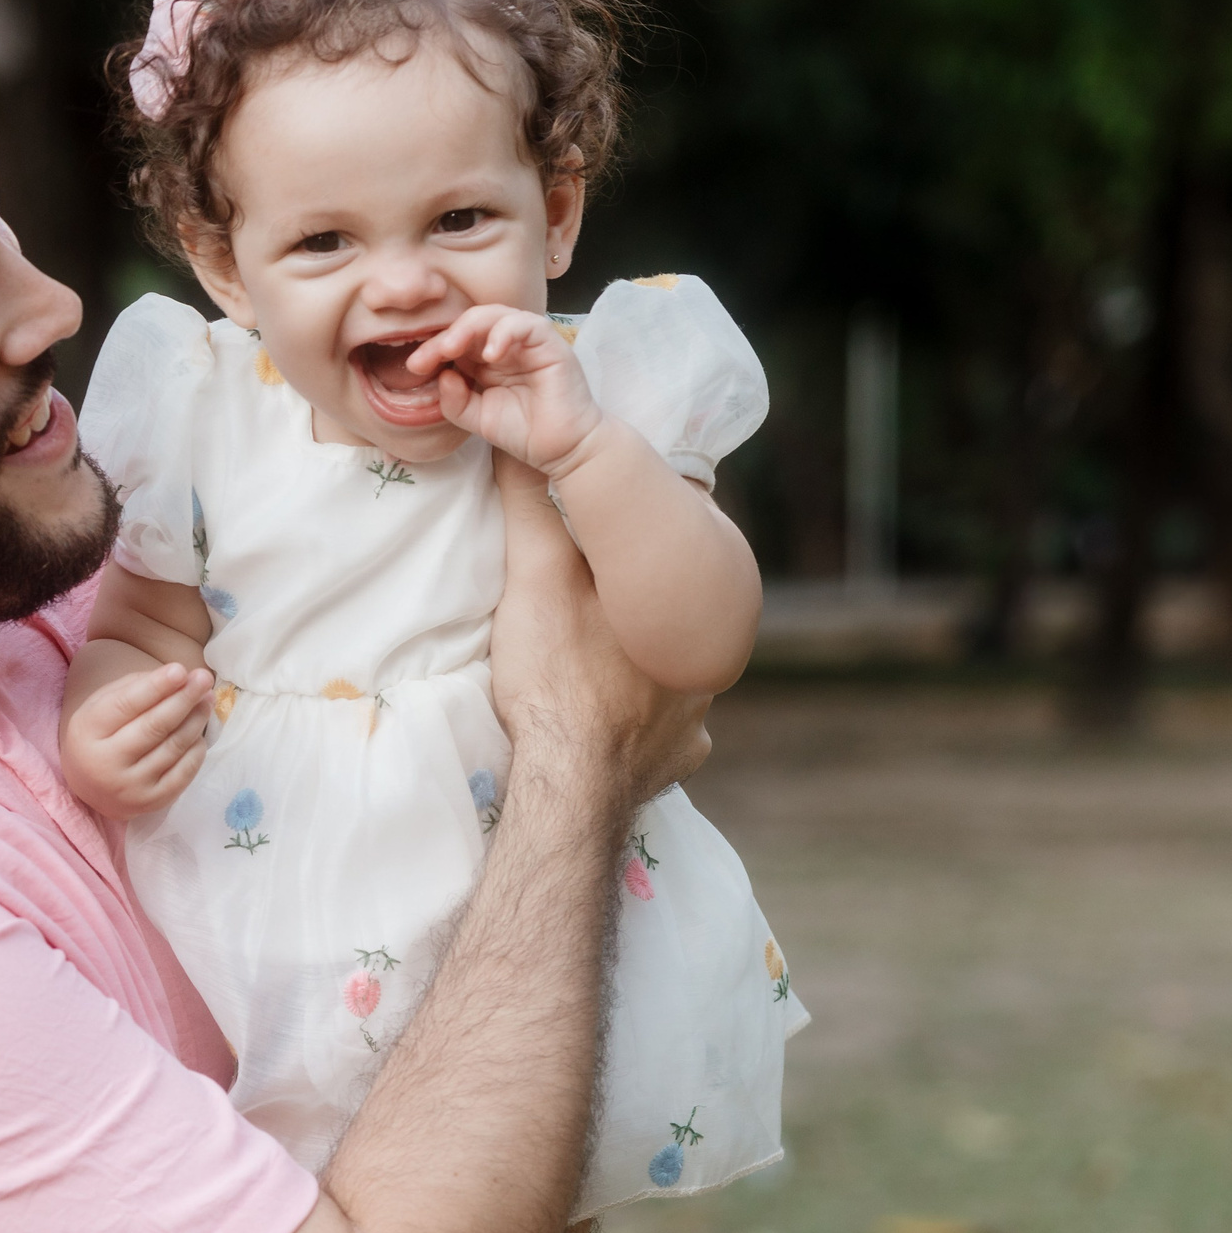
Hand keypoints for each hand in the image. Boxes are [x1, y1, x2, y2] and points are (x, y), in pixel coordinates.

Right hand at [60, 660, 215, 819]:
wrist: (90, 784)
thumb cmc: (102, 733)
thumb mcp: (103, 704)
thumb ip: (136, 687)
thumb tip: (181, 677)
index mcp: (87, 731)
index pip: (126, 704)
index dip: (156, 686)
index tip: (180, 669)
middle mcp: (105, 763)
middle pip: (154, 726)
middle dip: (184, 699)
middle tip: (204, 678)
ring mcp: (129, 787)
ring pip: (173, 747)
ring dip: (196, 720)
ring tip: (207, 700)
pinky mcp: (150, 804)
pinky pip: (183, 773)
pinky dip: (196, 749)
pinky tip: (199, 733)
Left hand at [406, 304, 605, 475]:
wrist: (561, 449)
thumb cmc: (523, 431)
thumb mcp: (475, 417)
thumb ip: (454, 399)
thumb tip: (441, 375)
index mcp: (486, 357)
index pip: (456, 340)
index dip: (433, 348)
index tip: (413, 366)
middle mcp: (506, 344)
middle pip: (470, 322)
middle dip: (444, 336)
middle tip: (425, 358)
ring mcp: (527, 341)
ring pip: (495, 314)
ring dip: (467, 328)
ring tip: (451, 349)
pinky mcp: (550, 343)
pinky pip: (525, 324)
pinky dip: (504, 332)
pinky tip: (490, 354)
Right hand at [488, 452, 709, 802]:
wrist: (568, 787)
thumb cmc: (560, 677)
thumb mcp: (537, 579)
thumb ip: (533, 509)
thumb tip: (521, 444)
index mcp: (690, 610)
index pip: (675, 552)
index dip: (638, 538)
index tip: (604, 533)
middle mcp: (709, 664)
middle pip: (672, 615)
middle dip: (638, 603)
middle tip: (595, 597)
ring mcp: (695, 720)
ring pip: (671, 672)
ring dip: (642, 661)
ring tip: (599, 656)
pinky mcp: (677, 760)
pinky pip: (665, 729)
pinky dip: (642, 718)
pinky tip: (618, 714)